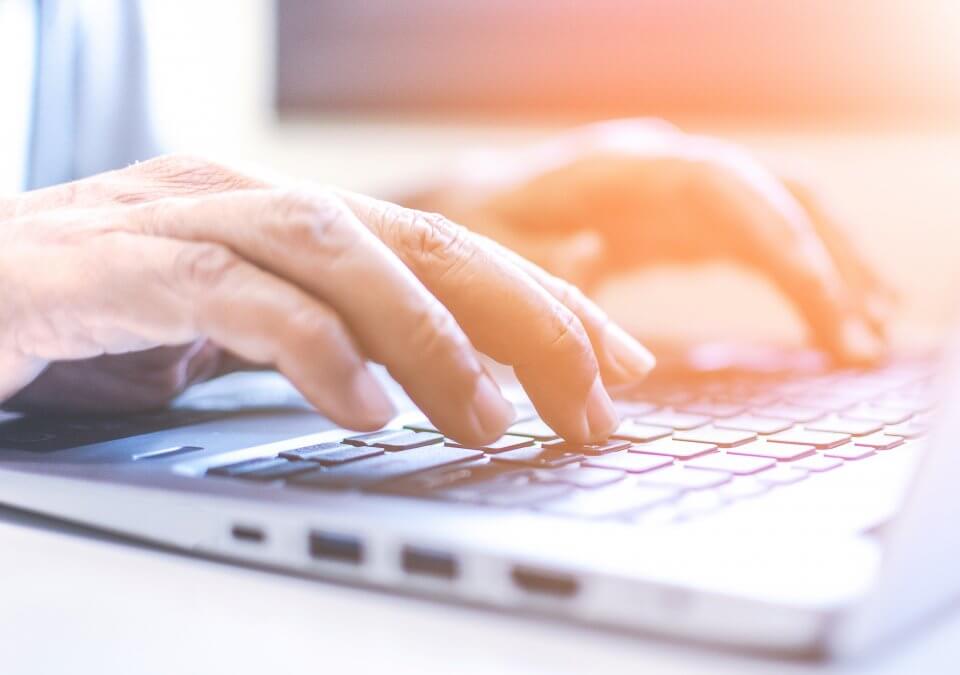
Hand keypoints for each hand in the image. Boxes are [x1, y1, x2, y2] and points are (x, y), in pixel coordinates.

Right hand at [0, 155, 656, 444]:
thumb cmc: (83, 324)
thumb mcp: (233, 334)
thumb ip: (325, 339)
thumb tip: (422, 382)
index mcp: (287, 220)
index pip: (445, 248)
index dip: (542, 301)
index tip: (617, 364)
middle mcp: (246, 200)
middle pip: (421, 238)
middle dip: (524, 317)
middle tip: (595, 401)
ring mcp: (177, 219)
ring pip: (342, 250)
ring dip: (431, 336)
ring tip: (491, 419)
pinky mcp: (107, 265)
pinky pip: (231, 294)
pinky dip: (311, 348)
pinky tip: (362, 409)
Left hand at [414, 119, 891, 363]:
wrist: (467, 212)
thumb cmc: (475, 232)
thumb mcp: (494, 261)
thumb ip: (548, 284)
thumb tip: (611, 320)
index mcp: (622, 167)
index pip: (724, 182)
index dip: (778, 231)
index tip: (819, 294)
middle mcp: (668, 169)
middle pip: (776, 196)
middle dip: (827, 263)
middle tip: (863, 340)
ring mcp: (686, 195)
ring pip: (786, 217)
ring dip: (833, 272)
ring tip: (873, 336)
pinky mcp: (690, 225)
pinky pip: (766, 244)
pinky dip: (805, 281)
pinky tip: (836, 319)